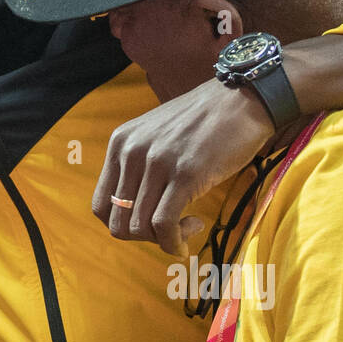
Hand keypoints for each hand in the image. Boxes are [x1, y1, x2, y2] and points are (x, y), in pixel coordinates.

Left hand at [92, 77, 273, 254]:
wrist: (241, 100)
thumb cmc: (203, 122)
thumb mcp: (156, 135)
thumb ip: (138, 163)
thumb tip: (133, 209)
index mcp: (120, 143)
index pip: (100, 205)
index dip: (123, 224)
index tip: (149, 224)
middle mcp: (131, 152)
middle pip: (118, 222)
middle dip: (144, 237)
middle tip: (170, 230)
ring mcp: (157, 163)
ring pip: (140, 227)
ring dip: (164, 239)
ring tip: (189, 224)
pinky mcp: (185, 174)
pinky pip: (165, 224)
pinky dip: (175, 241)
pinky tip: (196, 227)